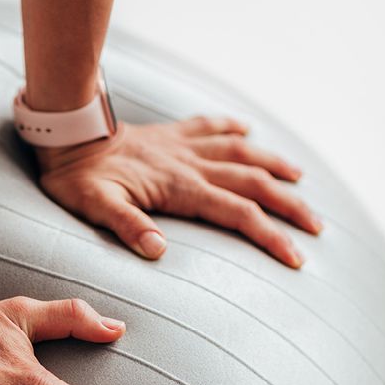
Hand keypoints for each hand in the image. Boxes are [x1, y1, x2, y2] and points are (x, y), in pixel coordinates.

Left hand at [36, 117, 321, 266]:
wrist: (67, 135)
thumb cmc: (79, 179)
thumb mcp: (97, 209)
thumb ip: (129, 227)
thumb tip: (159, 251)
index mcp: (181, 188)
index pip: (238, 214)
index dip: (270, 236)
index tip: (295, 257)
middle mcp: (191, 164)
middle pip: (255, 183)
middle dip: (290, 207)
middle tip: (318, 227)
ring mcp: (184, 146)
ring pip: (242, 152)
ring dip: (275, 165)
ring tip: (302, 179)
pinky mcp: (172, 134)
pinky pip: (211, 126)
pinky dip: (234, 129)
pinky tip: (249, 132)